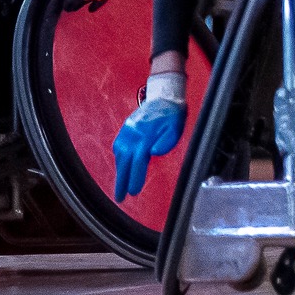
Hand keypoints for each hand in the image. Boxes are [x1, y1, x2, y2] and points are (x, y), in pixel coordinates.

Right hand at [112, 73, 186, 199]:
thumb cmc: (173, 114)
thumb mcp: (176, 127)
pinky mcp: (126, 128)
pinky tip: (121, 166)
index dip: (135, 177)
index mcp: (145, 137)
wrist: (164, 96)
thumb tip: (154, 153)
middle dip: (122, 181)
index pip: (138, 162)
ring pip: (120, 156)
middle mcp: (132, 135)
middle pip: (124, 163)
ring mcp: (127, 131)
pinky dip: (119, 158)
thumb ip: (166, 141)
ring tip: (120, 186)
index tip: (133, 192)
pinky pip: (119, 146)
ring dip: (119, 171)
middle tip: (120, 198)